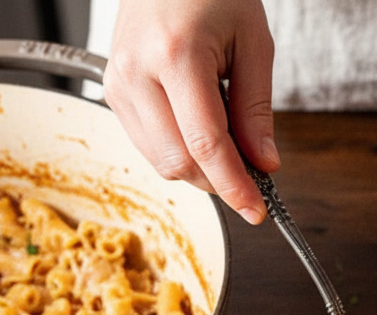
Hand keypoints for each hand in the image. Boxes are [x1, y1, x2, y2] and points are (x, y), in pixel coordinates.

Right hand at [101, 0, 277, 223]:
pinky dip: (180, 150)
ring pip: (161, 161)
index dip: (235, 186)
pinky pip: (148, 144)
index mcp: (176, 55)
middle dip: (219, 179)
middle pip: (179, 162)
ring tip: (224, 131)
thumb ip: (256, 110)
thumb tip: (264, 165)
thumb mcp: (253, 43)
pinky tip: (198, 124)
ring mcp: (118, 84)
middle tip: (251, 171)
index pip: (207, 146)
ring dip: (200, 166)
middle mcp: (137, 72)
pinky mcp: (112, 91)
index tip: (257, 209)